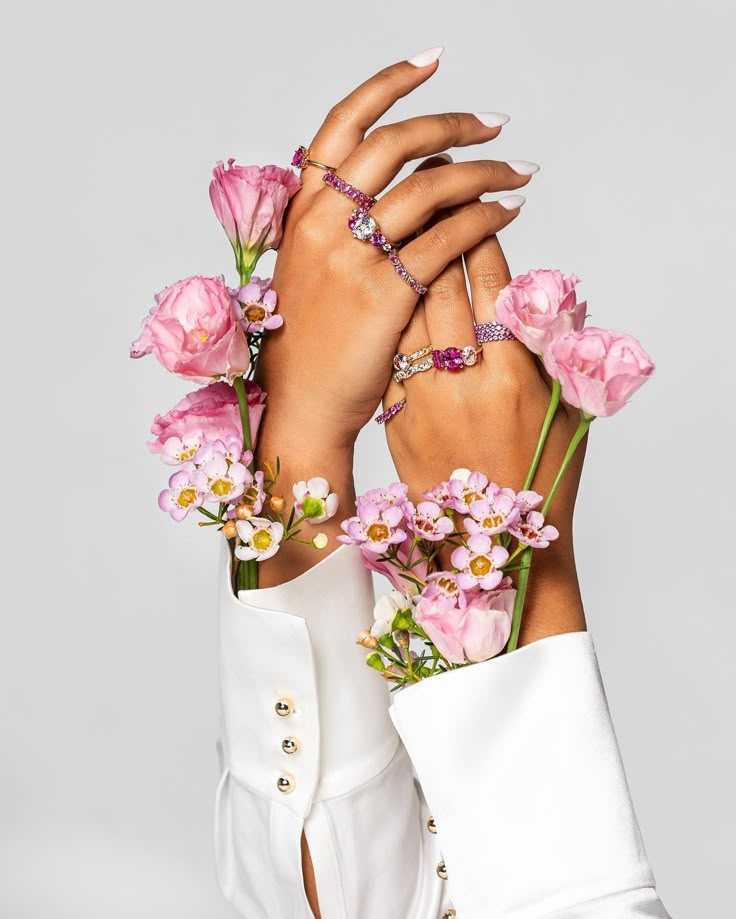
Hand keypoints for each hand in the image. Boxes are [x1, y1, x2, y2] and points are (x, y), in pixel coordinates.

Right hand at [256, 51, 534, 581]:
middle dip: (453, 123)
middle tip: (495, 123)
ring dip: (484, 169)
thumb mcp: (308, 273)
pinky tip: (509, 212)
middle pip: (394, 144)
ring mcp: (350, 258)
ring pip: (429, 187)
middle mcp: (321, 224)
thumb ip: (336, 227)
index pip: (342, 125)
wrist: (303, 405)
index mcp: (301, 213)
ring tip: (519, 168)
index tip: (432, 62)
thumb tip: (386, 190)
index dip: (388, 84)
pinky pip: (446, 239)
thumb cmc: (310, 344)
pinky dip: (484, 218)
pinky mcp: (383, 294)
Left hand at [382, 229, 586, 644]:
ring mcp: (421, 401)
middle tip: (431, 188)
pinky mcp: (396, 419)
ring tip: (401, 222)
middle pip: (441, 284)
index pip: (491, 282)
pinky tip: (386, 284)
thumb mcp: (568, 412)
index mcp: (513, 375)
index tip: (475, 197)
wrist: (496, 549)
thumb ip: (556, 350)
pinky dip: (389, 314)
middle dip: (436, 227)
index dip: (480, 232)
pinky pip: (389, 353)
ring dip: (403, 262)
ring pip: (405, 313)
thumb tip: (550, 294)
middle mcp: (462, 382)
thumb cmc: (541, 476)